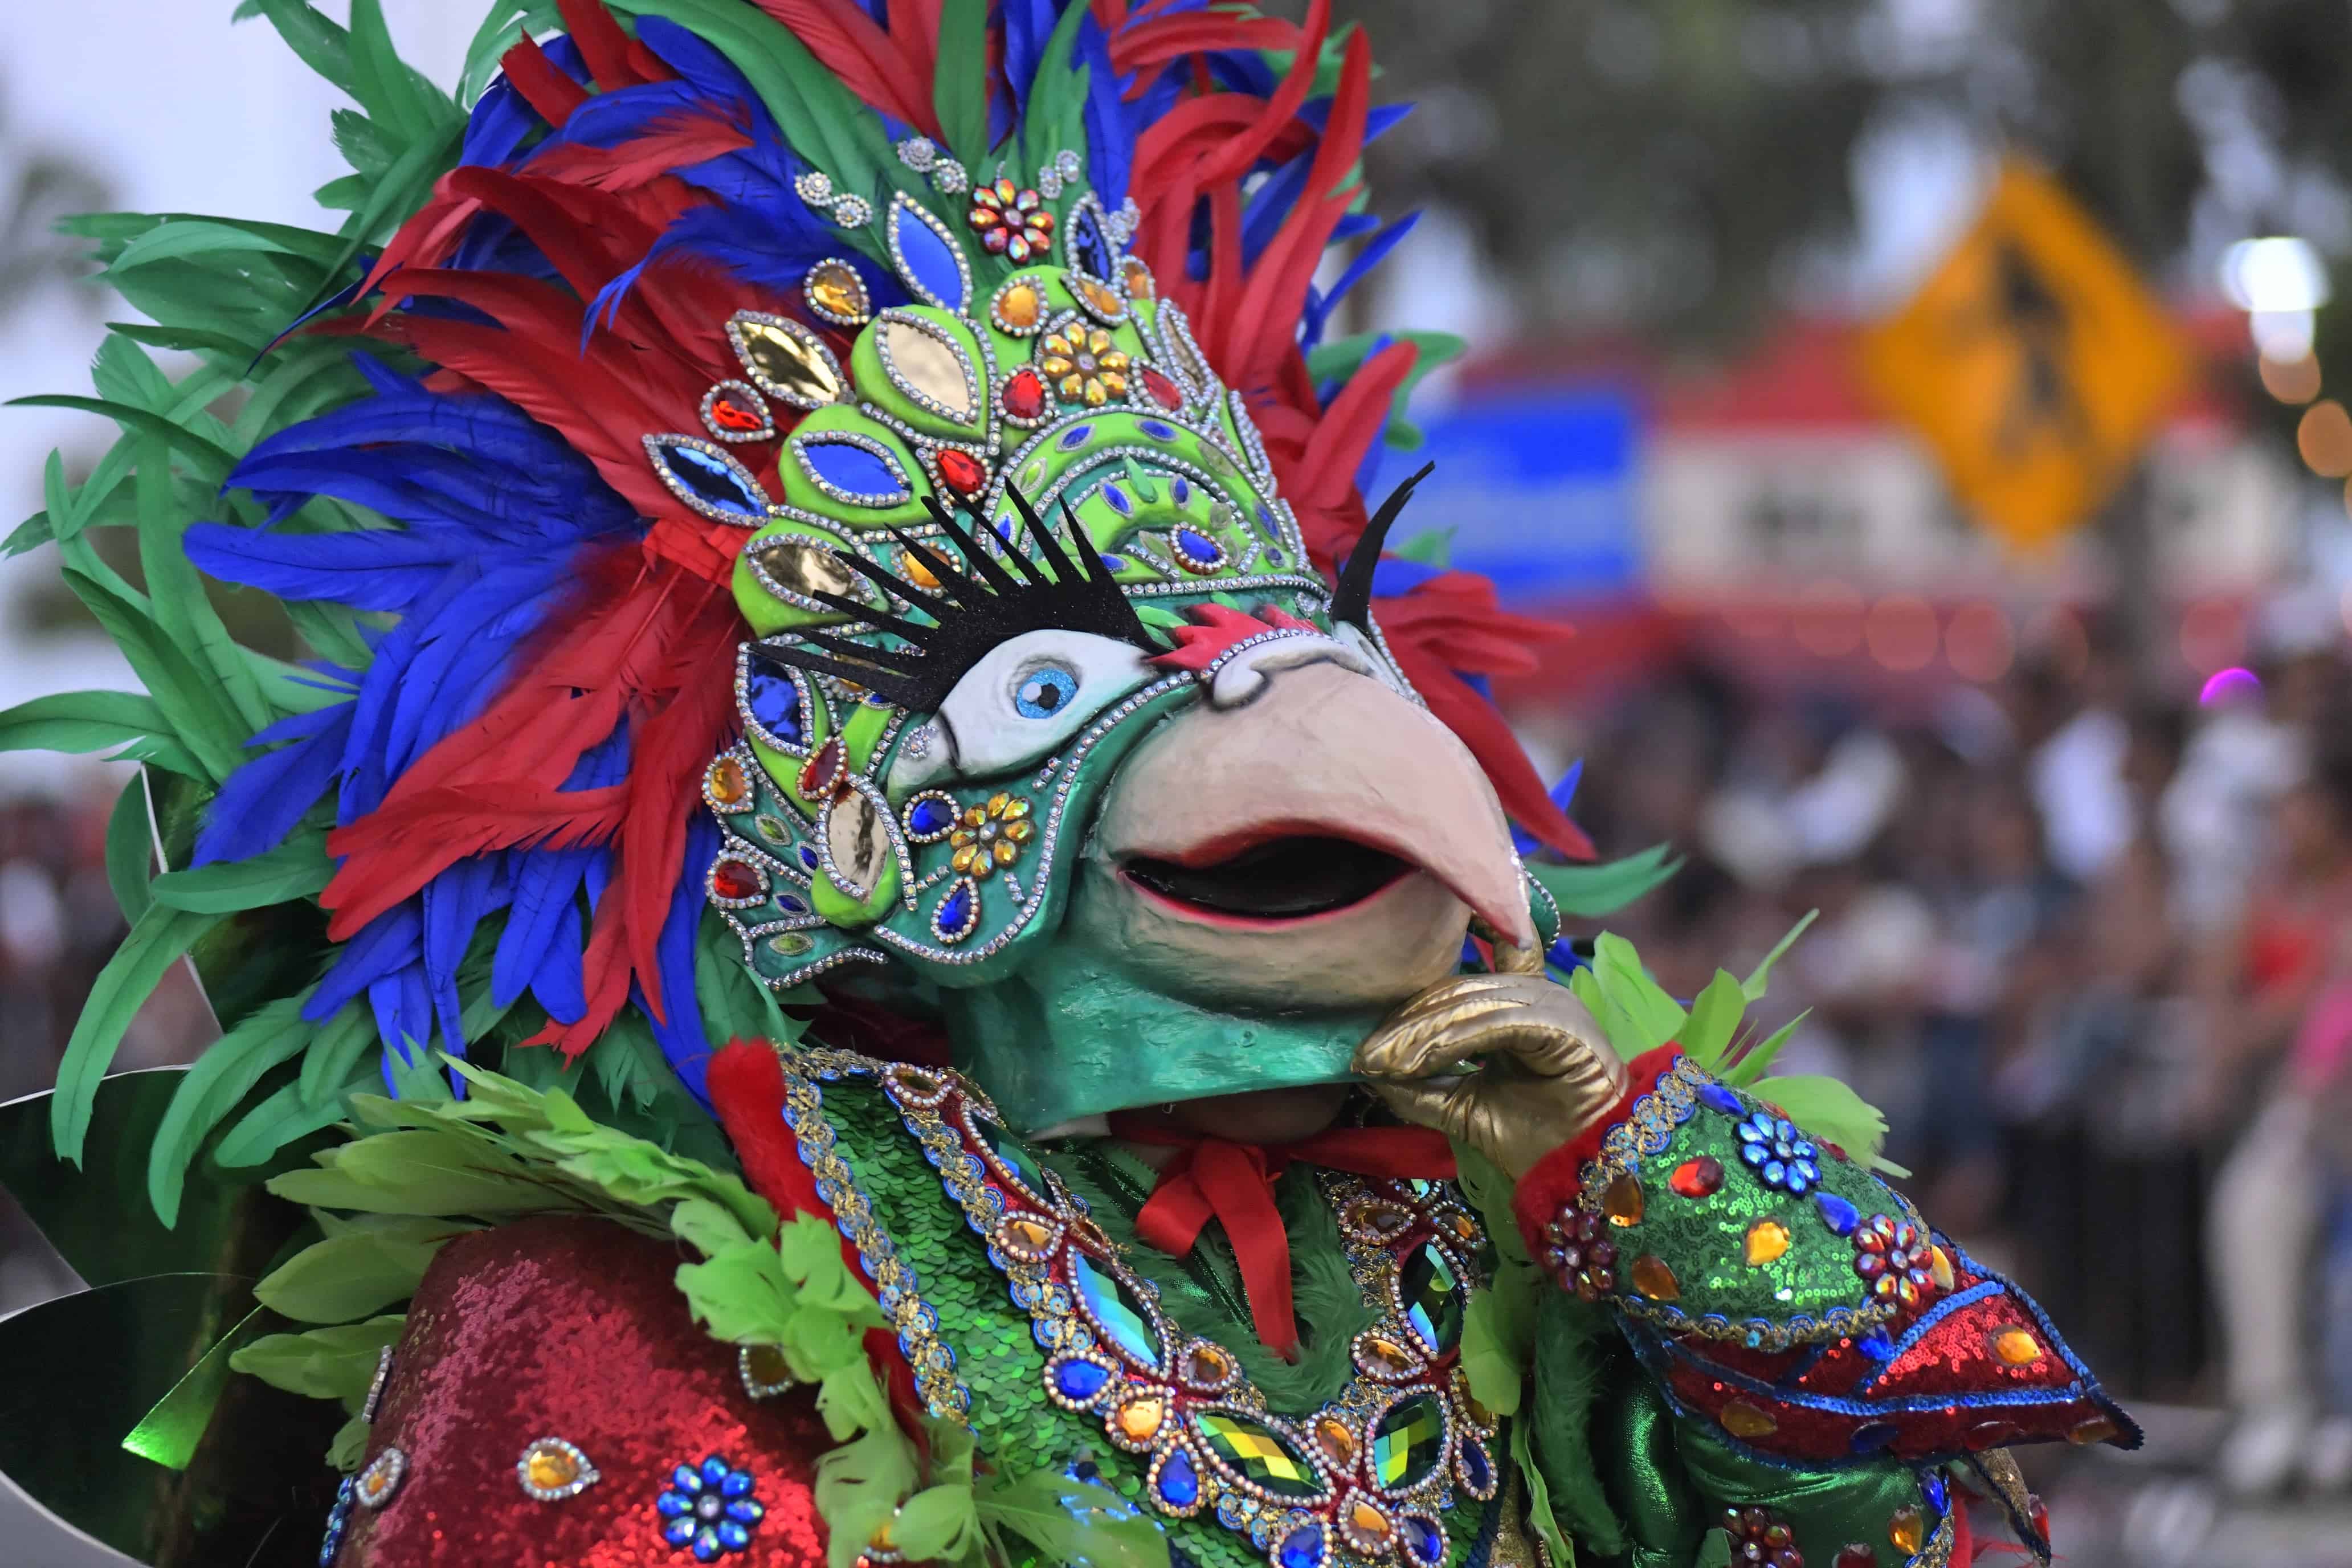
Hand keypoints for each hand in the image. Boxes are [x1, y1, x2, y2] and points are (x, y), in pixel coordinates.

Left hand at [1352, 971, 1629, 1180]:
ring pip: (1470, 1004)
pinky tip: (1417, 1062)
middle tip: (1364, 1055)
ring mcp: (1552, 1003)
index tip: (1383, 973)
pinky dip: (1451, 1041)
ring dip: (1419, 1035)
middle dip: (1404, 1024)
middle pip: (1456, 991)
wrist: (1581, 1173)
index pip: (1477, 964)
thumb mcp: (1461, 1106)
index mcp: (1518, 1002)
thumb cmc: (1533, 1137)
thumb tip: (1368, 1071)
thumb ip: (1420, 1085)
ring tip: (1381, 1062)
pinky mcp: (1562, 1024)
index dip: (1438, 960)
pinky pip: (1496, 1023)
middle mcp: (1536, 993)